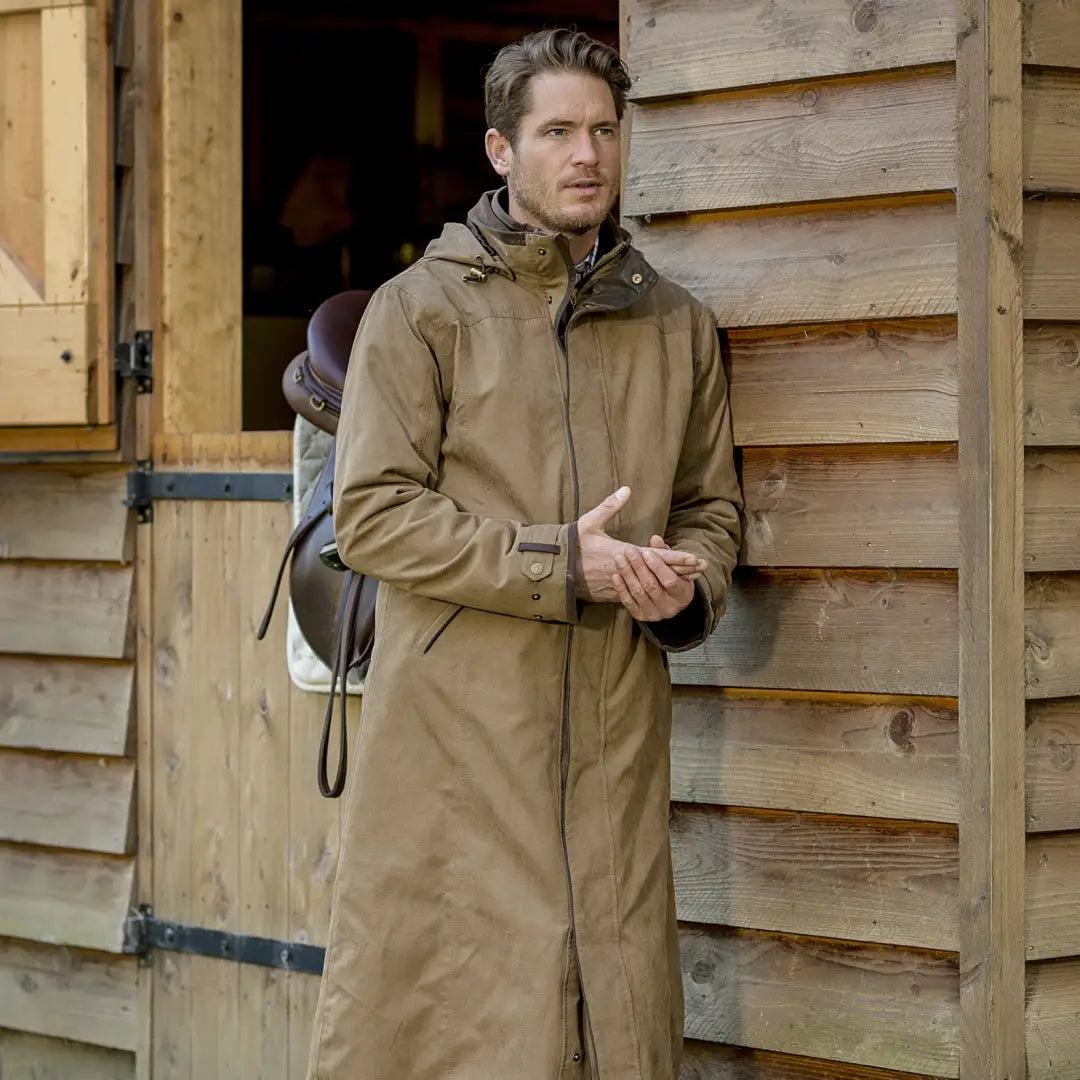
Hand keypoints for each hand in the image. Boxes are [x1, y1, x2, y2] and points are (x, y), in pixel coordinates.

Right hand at [576, 487, 704, 603]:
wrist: (556, 571)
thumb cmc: (573, 545)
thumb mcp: (590, 522)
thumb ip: (610, 507)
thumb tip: (627, 490)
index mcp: (622, 552)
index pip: (655, 556)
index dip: (676, 558)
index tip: (695, 558)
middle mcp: (626, 571)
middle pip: (659, 572)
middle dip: (682, 570)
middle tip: (703, 567)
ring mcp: (621, 584)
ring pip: (651, 584)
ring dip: (671, 581)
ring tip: (691, 577)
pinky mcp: (614, 594)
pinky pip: (638, 592)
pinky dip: (654, 590)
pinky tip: (666, 588)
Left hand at [613, 535, 698, 621]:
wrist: (669, 601)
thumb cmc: (674, 578)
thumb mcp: (676, 567)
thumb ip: (666, 553)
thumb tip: (655, 539)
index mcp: (682, 594)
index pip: (669, 581)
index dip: (657, 566)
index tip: (646, 552)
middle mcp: (669, 608)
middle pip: (651, 586)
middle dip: (639, 567)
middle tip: (628, 551)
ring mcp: (654, 614)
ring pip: (638, 593)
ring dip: (627, 574)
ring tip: (619, 559)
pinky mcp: (640, 616)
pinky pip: (628, 602)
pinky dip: (621, 588)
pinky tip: (616, 575)